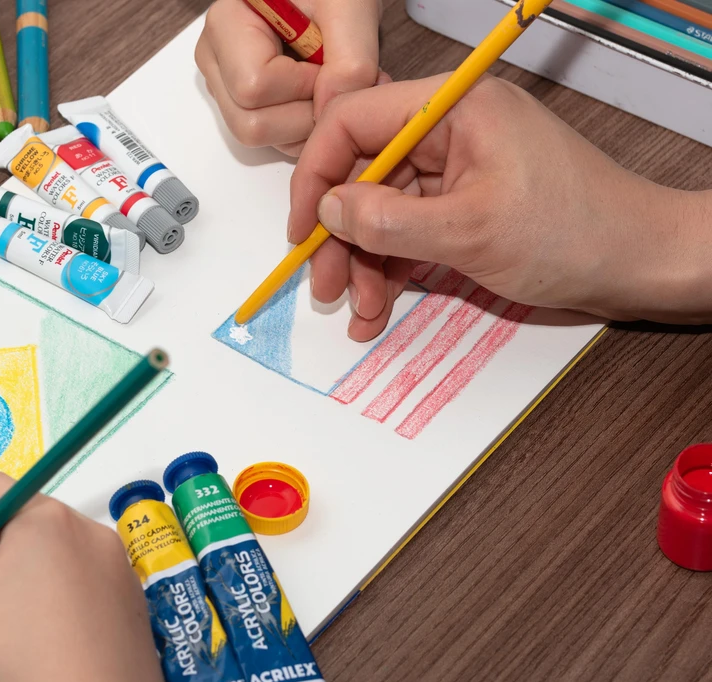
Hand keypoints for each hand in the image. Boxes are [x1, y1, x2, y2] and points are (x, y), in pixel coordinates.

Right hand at [0, 472, 160, 681]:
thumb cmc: (27, 668)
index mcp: (47, 520)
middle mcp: (89, 531)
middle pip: (15, 525)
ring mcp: (116, 567)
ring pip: (46, 557)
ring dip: (6, 586)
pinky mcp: (130, 602)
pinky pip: (76, 583)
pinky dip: (44, 603)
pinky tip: (30, 648)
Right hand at [196, 0, 382, 155]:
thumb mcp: (350, 9)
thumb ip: (350, 61)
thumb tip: (329, 112)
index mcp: (227, 24)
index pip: (254, 87)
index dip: (303, 87)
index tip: (329, 62)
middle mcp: (216, 59)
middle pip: (249, 124)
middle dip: (303, 115)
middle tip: (332, 83)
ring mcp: (224, 86)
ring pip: (256, 137)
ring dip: (305, 125)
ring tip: (328, 87)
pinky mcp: (241, 104)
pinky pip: (269, 139)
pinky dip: (302, 129)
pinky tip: (319, 97)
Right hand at [288, 74, 711, 335]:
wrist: (640, 265)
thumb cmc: (572, 235)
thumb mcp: (468, 232)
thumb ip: (388, 221)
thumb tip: (327, 212)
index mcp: (452, 108)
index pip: (354, 120)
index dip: (317, 175)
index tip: (302, 231)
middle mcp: (449, 130)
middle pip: (364, 173)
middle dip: (342, 235)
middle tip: (325, 286)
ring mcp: (457, 168)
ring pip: (383, 210)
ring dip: (365, 262)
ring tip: (361, 312)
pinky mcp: (465, 203)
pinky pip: (411, 230)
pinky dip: (393, 267)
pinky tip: (379, 306)